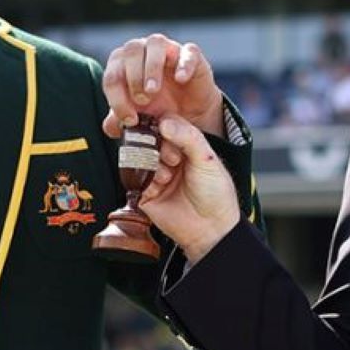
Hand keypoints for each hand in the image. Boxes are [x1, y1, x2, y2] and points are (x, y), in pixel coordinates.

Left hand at [102, 34, 225, 139]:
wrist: (191, 114)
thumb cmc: (158, 110)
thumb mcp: (138, 119)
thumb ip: (121, 120)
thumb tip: (110, 127)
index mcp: (123, 64)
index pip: (112, 74)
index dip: (117, 97)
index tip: (130, 119)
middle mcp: (143, 50)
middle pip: (131, 50)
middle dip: (133, 76)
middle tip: (141, 100)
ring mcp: (168, 49)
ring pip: (156, 43)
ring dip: (152, 66)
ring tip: (153, 90)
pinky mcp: (191, 55)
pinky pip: (187, 52)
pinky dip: (183, 64)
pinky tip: (181, 80)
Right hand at [139, 115, 240, 261]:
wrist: (211, 228)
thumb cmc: (216, 194)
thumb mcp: (207, 159)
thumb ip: (189, 137)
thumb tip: (164, 122)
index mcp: (186, 146)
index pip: (167, 124)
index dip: (165, 128)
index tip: (169, 135)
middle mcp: (169, 158)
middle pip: (149, 140)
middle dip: (158, 148)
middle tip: (172, 160)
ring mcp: (156, 175)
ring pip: (139, 159)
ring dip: (152, 166)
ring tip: (167, 177)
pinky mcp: (145, 193)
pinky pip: (133, 181)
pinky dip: (144, 182)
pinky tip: (158, 188)